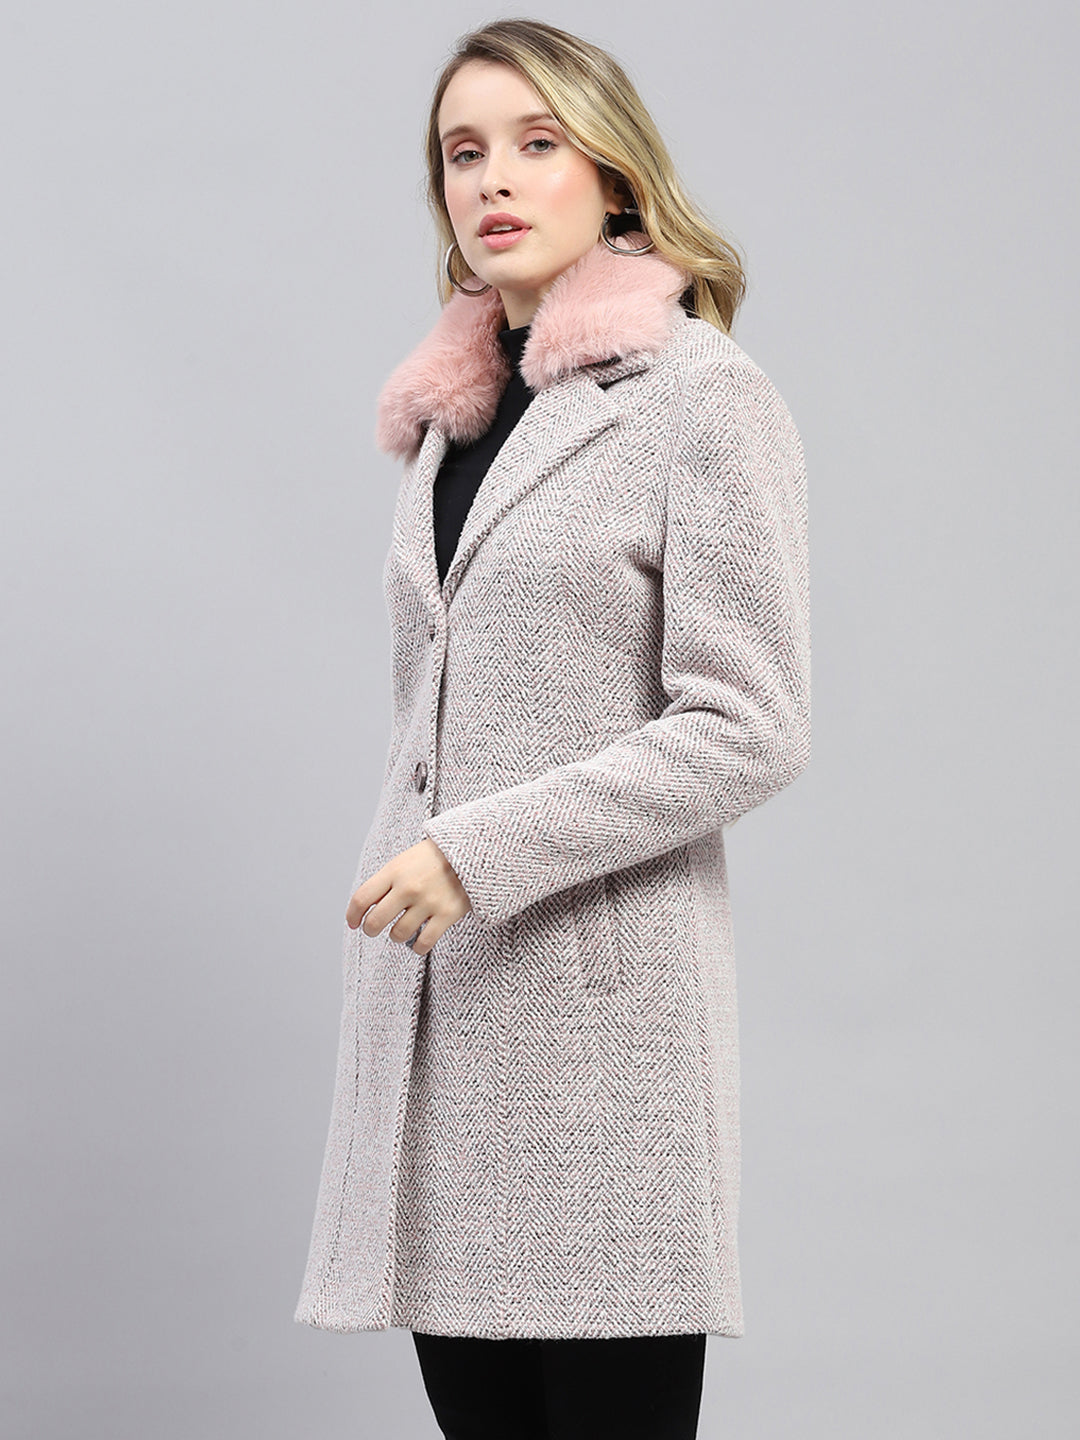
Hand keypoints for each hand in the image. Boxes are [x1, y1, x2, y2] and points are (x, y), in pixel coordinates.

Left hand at [346, 837, 471, 955]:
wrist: (472, 849)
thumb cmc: (434, 857)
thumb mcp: (404, 860)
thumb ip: (386, 881)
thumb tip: (366, 908)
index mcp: (394, 870)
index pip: (361, 899)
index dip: (353, 915)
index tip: (354, 922)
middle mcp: (408, 887)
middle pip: (375, 921)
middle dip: (370, 929)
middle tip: (373, 929)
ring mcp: (428, 902)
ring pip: (398, 934)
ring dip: (396, 936)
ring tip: (401, 930)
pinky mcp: (447, 914)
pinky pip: (423, 943)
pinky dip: (417, 947)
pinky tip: (418, 942)